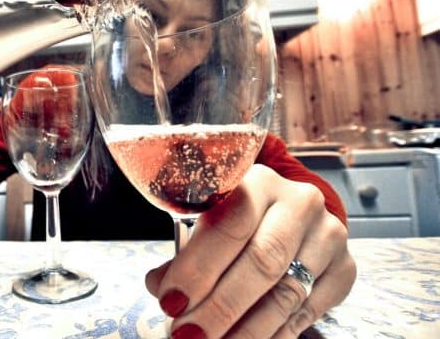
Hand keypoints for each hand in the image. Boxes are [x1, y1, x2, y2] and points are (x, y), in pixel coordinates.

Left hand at [145, 164, 355, 337]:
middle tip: (187, 334)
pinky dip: (274, 335)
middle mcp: (299, 202)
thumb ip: (185, 254)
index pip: (229, 225)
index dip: (198, 268)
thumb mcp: (209, 221)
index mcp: (257, 181)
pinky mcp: (345, 268)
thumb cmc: (238, 219)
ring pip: (286, 293)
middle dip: (219, 307)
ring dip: (244, 330)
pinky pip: (308, 312)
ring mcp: (328, 235)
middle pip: (261, 261)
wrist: (290, 215)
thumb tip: (159, 286)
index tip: (171, 301)